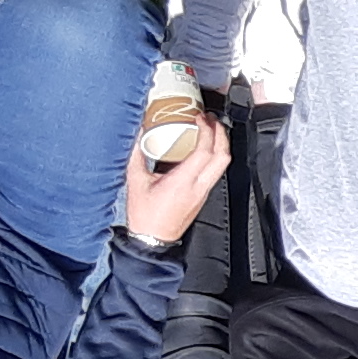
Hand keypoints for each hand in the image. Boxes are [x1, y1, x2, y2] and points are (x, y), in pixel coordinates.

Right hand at [119, 106, 228, 247]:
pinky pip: (215, 172)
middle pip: (222, 156)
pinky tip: (202, 149)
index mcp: (183, 181)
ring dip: (220, 144)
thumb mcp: (135, 181)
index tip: (200, 117)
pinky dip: (213, 156)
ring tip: (209, 130)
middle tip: (211, 119)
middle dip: (221, 134)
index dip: (206, 130)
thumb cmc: (145, 216)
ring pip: (222, 165)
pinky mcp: (202, 196)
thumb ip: (136, 154)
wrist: (152, 241)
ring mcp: (203, 193)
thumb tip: (136, 132)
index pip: (205, 151)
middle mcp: (198, 187)